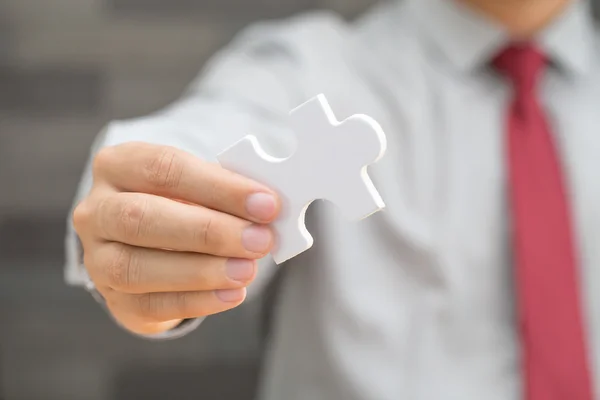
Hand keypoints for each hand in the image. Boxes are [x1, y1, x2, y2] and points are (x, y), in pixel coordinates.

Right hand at [73, 142, 279, 334]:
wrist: (149, 243)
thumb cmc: (180, 204)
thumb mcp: (197, 186)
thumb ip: (225, 193)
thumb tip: (267, 210)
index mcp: (118, 166)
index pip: (164, 168)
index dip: (219, 187)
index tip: (266, 204)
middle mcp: (96, 210)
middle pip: (142, 218)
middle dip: (208, 231)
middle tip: (259, 240)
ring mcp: (97, 257)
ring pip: (137, 267)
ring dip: (201, 271)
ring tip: (247, 270)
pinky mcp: (113, 298)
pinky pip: (150, 304)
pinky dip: (197, 301)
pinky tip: (232, 294)